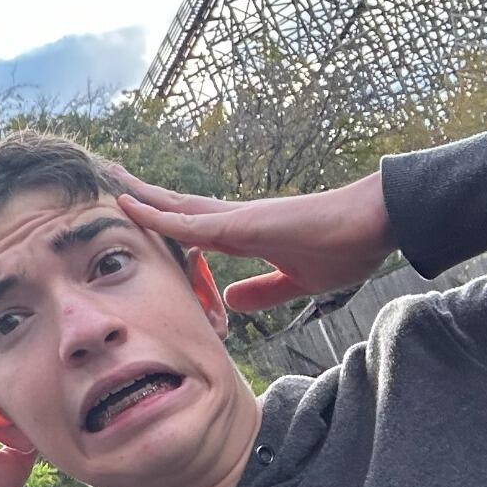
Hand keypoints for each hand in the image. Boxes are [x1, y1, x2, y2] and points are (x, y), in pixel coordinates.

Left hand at [114, 169, 394, 313]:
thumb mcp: (296, 283)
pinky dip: (159, 218)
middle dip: (144, 200)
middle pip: (177, 210)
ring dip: (141, 199)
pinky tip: (132, 208)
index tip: (136, 222)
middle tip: (110, 184)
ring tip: (109, 183)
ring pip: (177, 209)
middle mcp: (234, 221)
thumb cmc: (346, 247)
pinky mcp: (245, 223)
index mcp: (243, 236)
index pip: (192, 231)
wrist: (377, 224)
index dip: (163, 225)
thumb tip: (229, 303)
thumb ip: (263, 292)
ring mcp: (237, 218)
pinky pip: (192, 224)